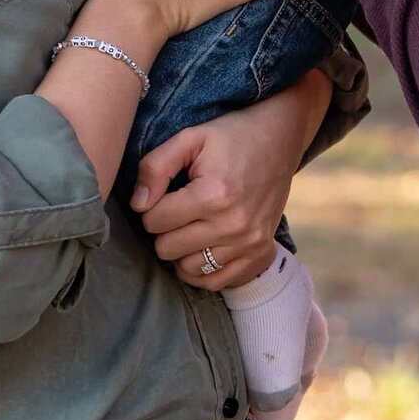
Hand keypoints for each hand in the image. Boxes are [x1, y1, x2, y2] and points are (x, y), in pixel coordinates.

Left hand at [132, 76, 330, 289]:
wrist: (280, 139)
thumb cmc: (230, 137)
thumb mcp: (189, 138)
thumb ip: (155, 167)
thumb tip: (138, 205)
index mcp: (214, 195)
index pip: (154, 222)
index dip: (151, 207)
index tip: (165, 194)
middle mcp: (234, 225)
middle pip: (167, 250)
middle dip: (164, 229)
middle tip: (177, 209)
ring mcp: (250, 243)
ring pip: (188, 269)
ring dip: (182, 251)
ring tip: (190, 226)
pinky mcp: (260, 254)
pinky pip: (216, 282)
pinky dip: (203, 270)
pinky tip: (202, 247)